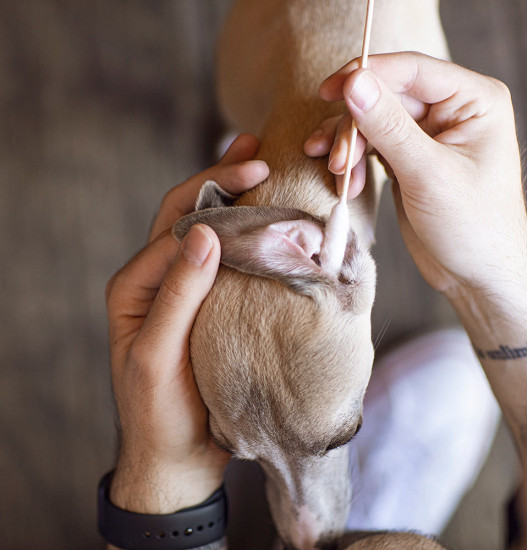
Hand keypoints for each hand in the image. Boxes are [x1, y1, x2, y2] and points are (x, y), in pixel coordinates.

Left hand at [105, 134, 268, 513]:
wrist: (177, 456)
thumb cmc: (160, 413)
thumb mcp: (159, 357)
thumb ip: (177, 296)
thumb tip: (205, 236)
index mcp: (136, 286)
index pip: (176, 227)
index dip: (214, 198)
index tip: (256, 176)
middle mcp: (158, 280)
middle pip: (186, 215)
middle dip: (218, 180)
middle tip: (254, 149)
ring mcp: (184, 291)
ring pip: (206, 231)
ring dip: (230, 197)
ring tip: (258, 165)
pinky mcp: (209, 305)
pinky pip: (225, 260)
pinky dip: (244, 232)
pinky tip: (264, 215)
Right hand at [305, 52, 526, 299]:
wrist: (475, 275)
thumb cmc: (472, 226)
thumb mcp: (428, 173)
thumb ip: (389, 126)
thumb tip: (354, 83)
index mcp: (473, 101)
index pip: (411, 71)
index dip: (367, 75)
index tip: (329, 91)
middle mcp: (450, 111)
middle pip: (385, 97)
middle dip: (354, 126)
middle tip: (337, 160)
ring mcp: (427, 136)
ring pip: (373, 122)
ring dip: (348, 145)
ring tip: (336, 172)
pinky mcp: (407, 160)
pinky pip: (371, 146)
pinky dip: (353, 161)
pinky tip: (346, 182)